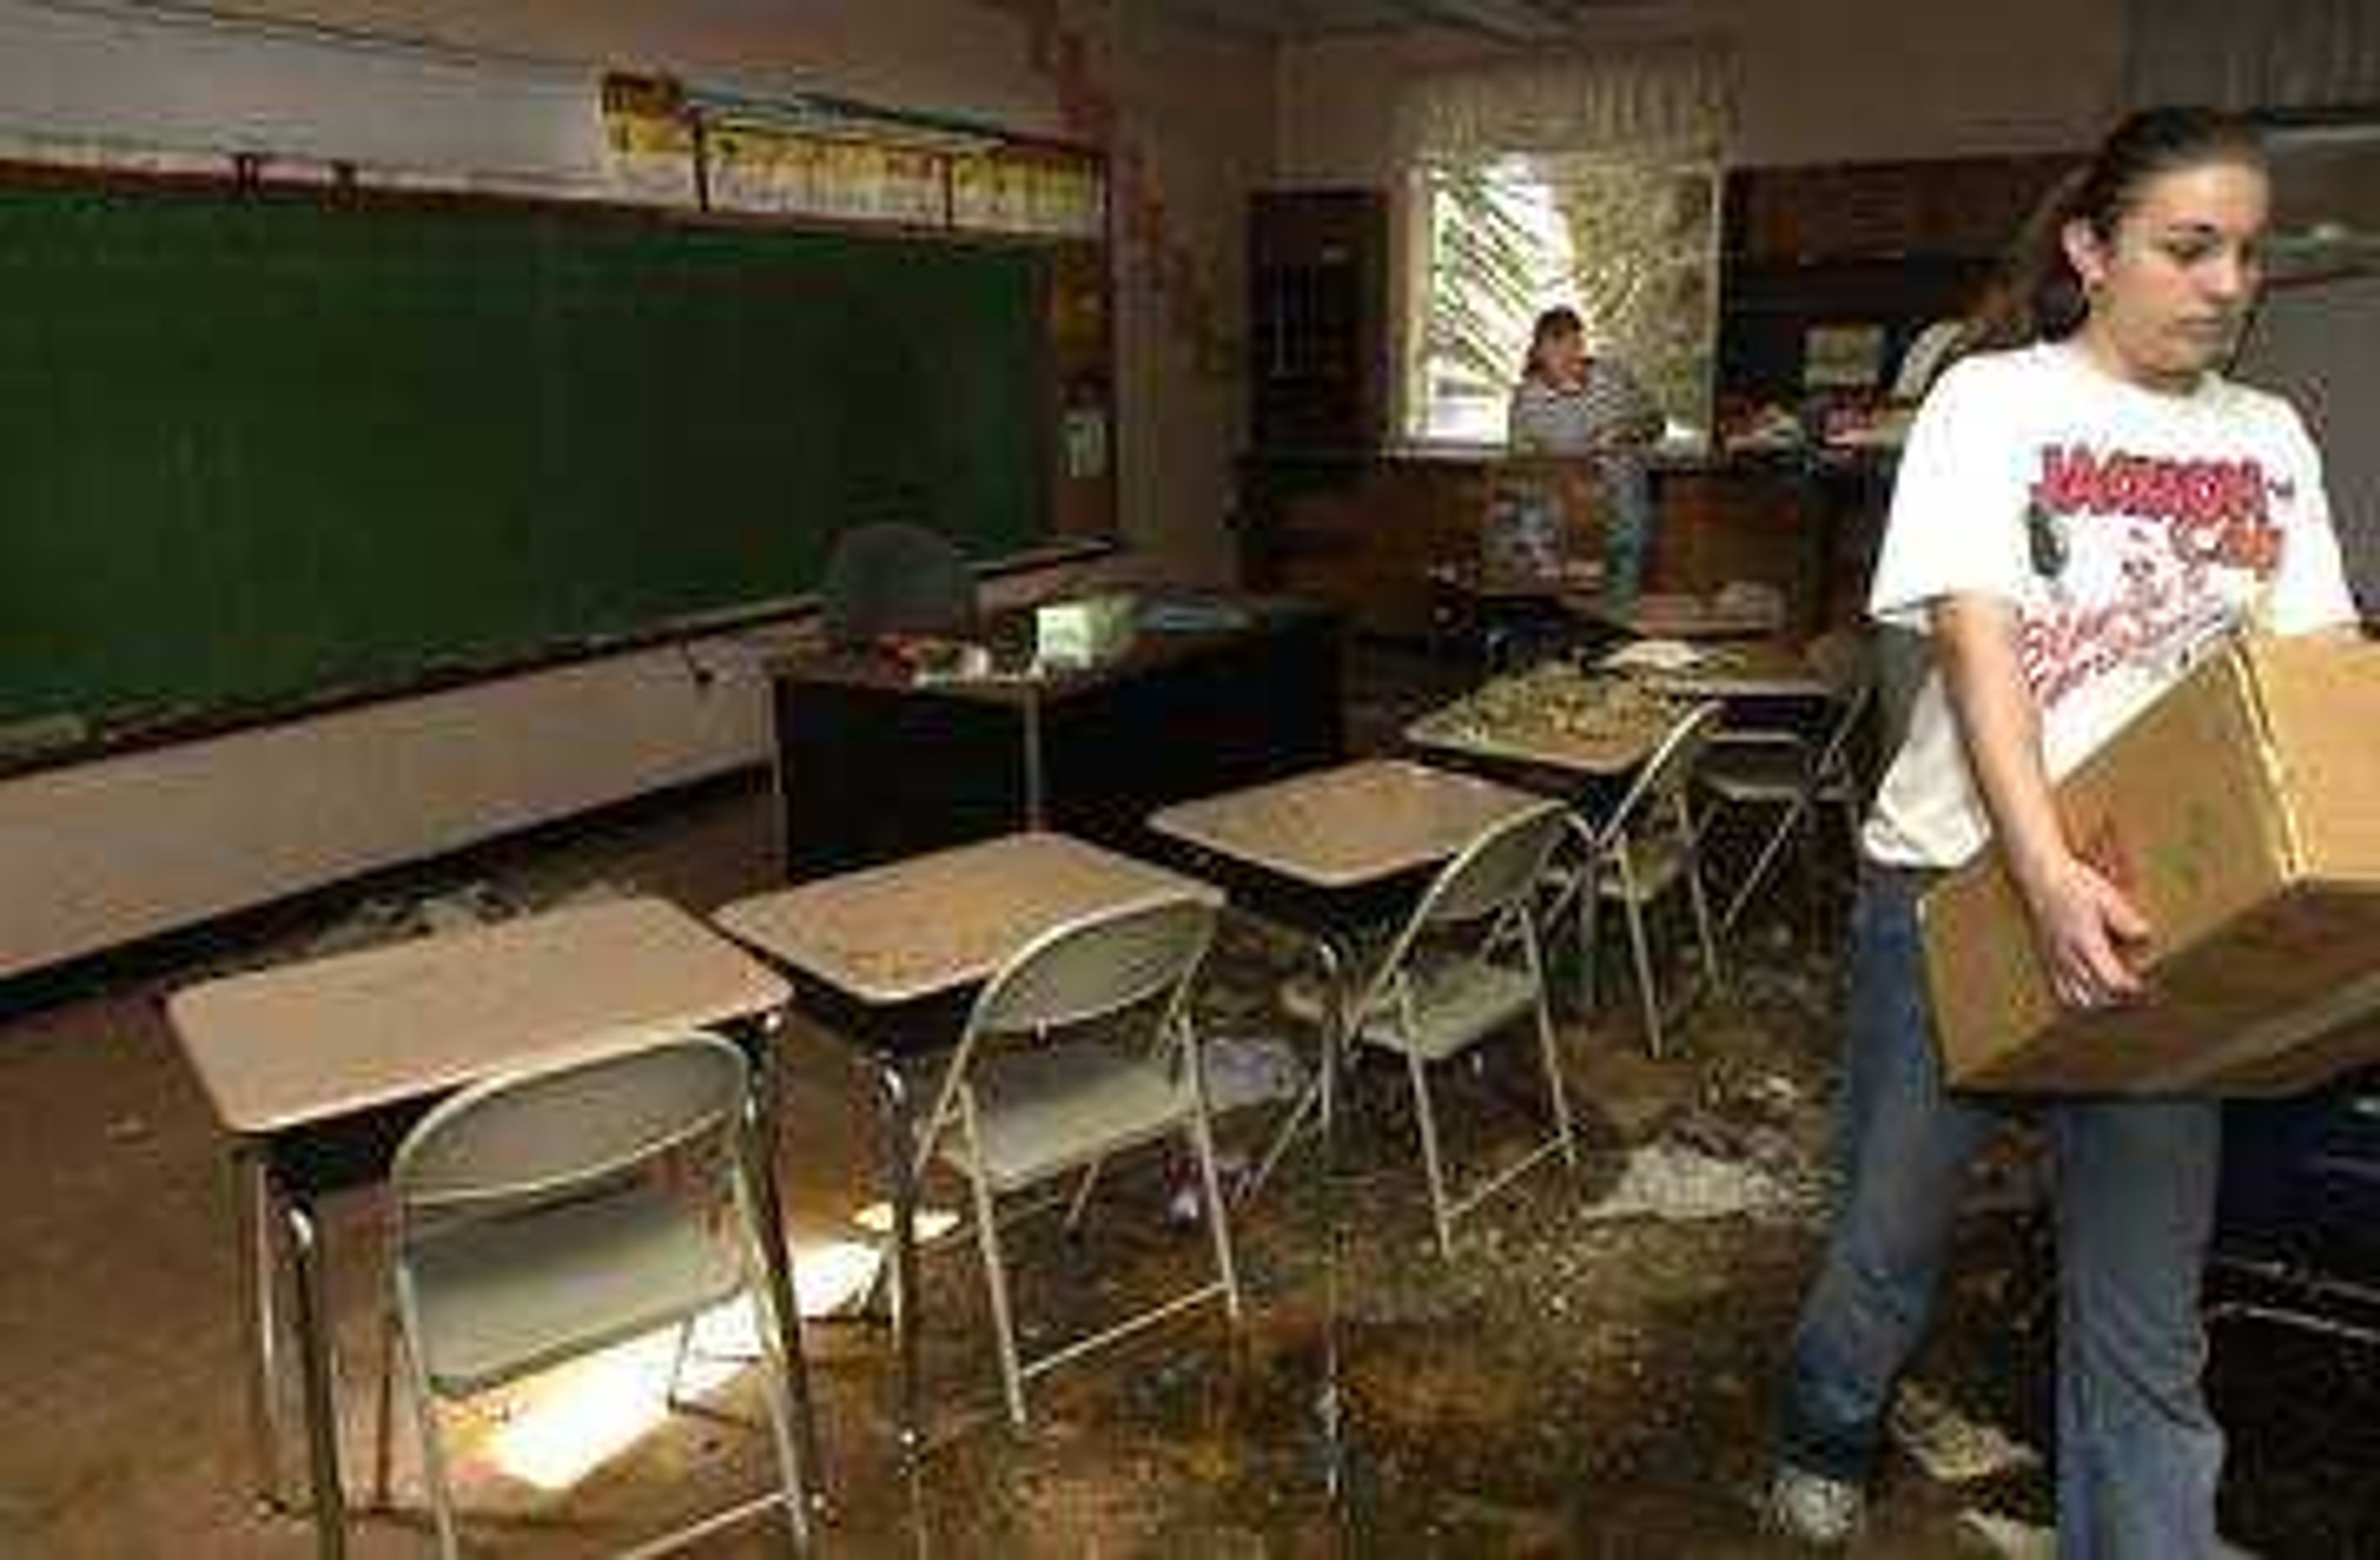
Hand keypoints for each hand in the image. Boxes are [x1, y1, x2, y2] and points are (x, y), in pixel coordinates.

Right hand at [2017, 853, 2150, 1009]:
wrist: (2039, 875)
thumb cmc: (2074, 883)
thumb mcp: (2108, 897)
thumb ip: (2127, 920)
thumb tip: (2145, 937)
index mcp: (2086, 942)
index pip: (2111, 980)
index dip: (2129, 987)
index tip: (2141, 985)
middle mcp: (2068, 956)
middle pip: (2095, 994)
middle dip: (2115, 997)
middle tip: (2130, 991)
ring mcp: (2054, 958)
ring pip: (2075, 997)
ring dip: (2095, 1001)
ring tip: (2109, 994)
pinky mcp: (2045, 957)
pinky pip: (2058, 988)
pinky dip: (2073, 997)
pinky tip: (2085, 991)